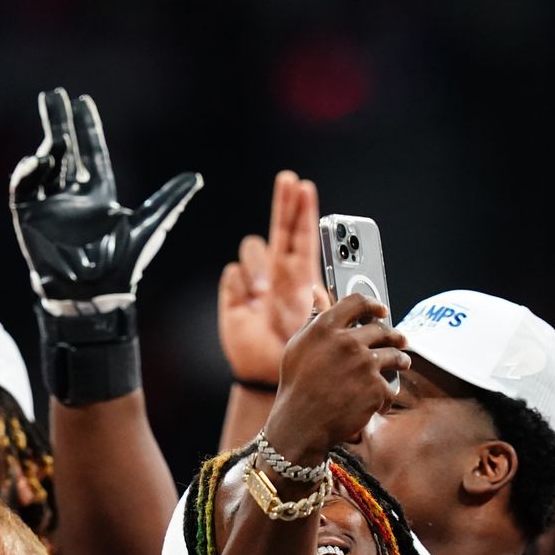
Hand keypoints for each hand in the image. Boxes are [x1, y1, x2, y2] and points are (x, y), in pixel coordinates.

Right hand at [9, 90, 201, 311]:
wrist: (92, 294)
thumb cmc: (123, 266)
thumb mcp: (150, 227)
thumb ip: (169, 201)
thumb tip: (195, 178)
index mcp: (99, 195)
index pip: (91, 152)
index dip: (87, 127)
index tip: (81, 101)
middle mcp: (72, 196)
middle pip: (64, 150)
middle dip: (57, 122)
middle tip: (52, 94)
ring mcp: (49, 206)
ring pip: (43, 166)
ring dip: (47, 150)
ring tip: (53, 144)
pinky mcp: (28, 218)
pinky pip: (23, 189)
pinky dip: (27, 173)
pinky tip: (37, 162)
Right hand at [218, 172, 321, 384]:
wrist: (269, 375)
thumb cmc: (299, 351)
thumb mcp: (318, 327)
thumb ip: (322, 304)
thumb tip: (318, 286)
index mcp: (301, 276)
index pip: (304, 235)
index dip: (303, 210)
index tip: (304, 186)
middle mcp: (278, 273)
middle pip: (280, 229)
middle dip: (284, 203)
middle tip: (287, 179)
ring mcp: (255, 282)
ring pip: (253, 249)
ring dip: (259, 264)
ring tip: (265, 290)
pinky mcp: (234, 296)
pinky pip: (232, 274)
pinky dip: (241, 284)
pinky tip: (249, 301)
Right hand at [264, 293, 409, 465]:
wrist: (301, 423)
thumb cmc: (296, 384)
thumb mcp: (298, 347)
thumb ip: (314, 318)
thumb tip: (318, 291)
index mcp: (324, 328)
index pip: (357, 302)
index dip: (373, 304)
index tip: (381, 310)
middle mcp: (346, 342)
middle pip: (383, 329)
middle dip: (393, 336)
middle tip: (398, 341)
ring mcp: (363, 365)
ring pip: (396, 355)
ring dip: (400, 360)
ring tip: (400, 365)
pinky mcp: (375, 388)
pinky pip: (391, 386)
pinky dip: (385, 393)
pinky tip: (376, 399)